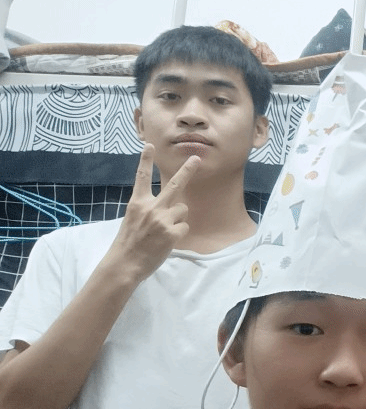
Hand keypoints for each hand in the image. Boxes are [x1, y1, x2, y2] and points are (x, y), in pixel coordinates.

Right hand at [105, 144, 198, 282]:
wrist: (125, 263)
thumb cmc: (129, 242)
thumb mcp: (133, 219)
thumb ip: (148, 208)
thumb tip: (169, 204)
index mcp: (137, 202)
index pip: (142, 177)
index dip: (146, 160)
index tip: (150, 145)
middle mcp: (151, 207)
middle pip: (175, 185)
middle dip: (187, 170)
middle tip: (197, 159)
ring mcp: (162, 219)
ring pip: (183, 209)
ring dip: (178, 218)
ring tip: (163, 231)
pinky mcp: (172, 232)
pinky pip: (184, 226)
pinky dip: (179, 233)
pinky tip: (166, 240)